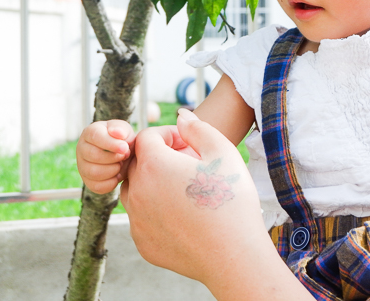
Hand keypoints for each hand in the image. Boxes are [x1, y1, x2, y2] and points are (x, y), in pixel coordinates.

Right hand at [76, 119, 135, 193]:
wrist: (123, 154)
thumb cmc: (123, 139)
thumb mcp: (125, 130)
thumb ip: (121, 129)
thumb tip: (117, 133)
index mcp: (90, 132)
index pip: (95, 136)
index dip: (110, 144)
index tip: (124, 148)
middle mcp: (82, 148)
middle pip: (93, 156)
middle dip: (113, 158)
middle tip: (125, 156)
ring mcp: (82, 165)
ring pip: (93, 172)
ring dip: (112, 170)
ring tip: (121, 164)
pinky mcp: (87, 180)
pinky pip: (96, 186)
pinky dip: (111, 183)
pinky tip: (117, 175)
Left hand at [120, 110, 301, 300]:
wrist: (233, 254)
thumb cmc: (231, 200)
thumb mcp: (223, 152)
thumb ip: (198, 128)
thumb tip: (181, 115)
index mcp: (154, 165)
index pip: (147, 137)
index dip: (168, 135)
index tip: (189, 144)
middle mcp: (136, 191)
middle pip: (138, 163)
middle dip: (159, 158)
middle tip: (190, 165)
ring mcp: (136, 220)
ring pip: (136, 191)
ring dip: (154, 184)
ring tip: (186, 190)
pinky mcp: (142, 243)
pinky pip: (142, 218)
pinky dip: (157, 212)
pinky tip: (186, 216)